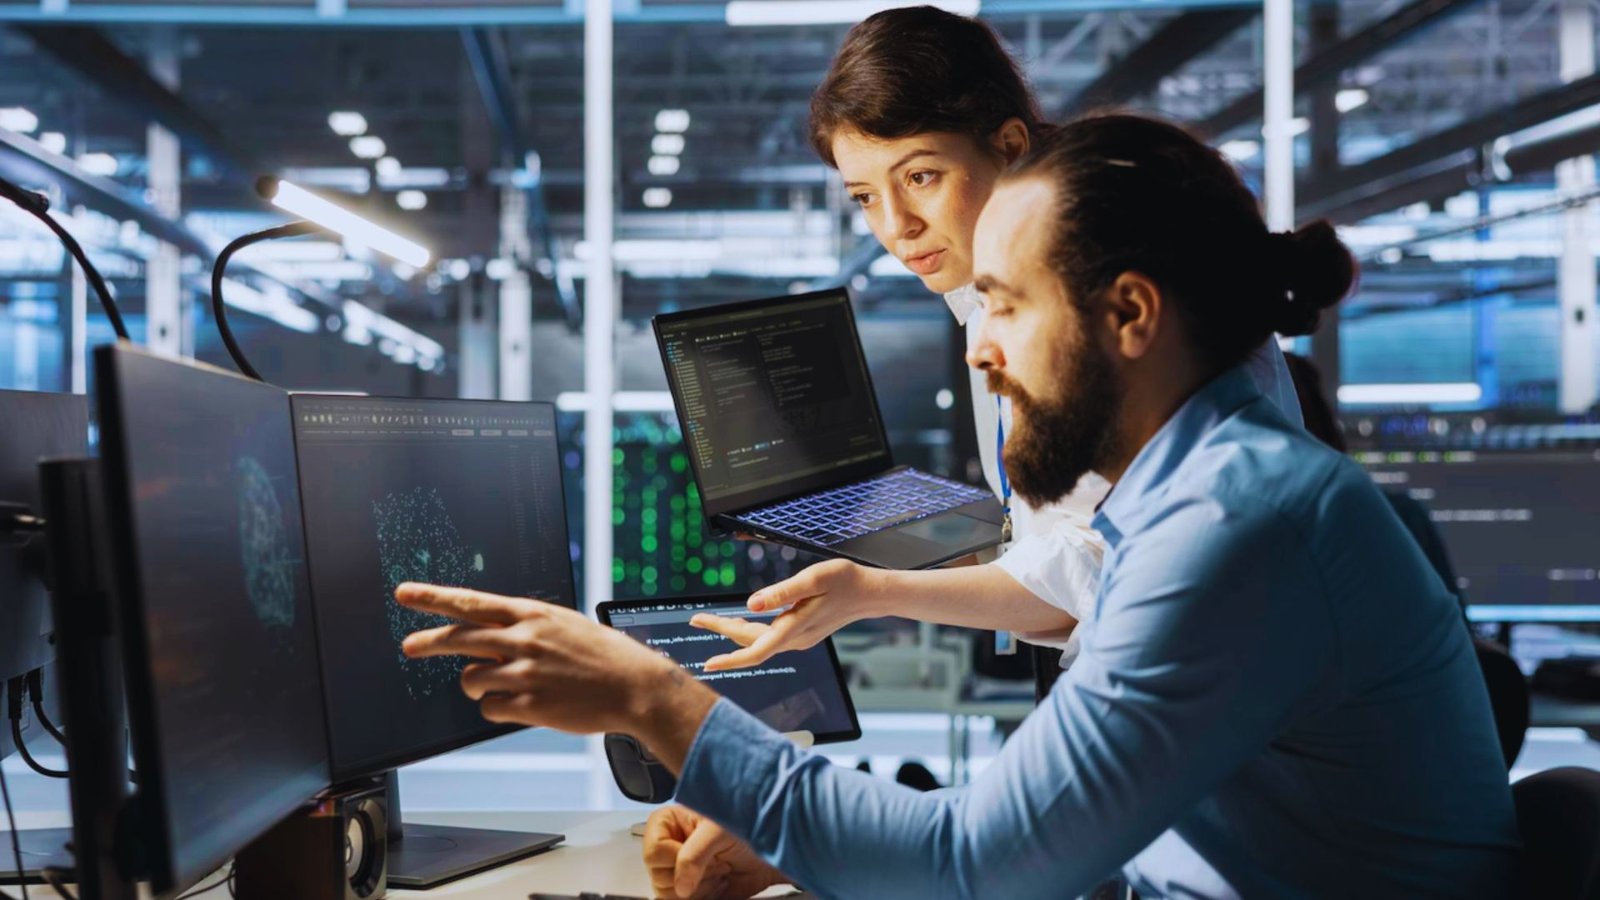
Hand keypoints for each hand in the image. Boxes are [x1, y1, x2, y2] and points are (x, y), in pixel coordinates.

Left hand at [397, 583, 717, 765]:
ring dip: (479, 684)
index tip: (405, 594)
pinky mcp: (529, 705)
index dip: (434, 598)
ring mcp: (525, 673)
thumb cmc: (602, 655)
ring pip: (472, 680)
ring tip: (505, 684)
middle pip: (459, 639)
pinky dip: (499, 707)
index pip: (471, 603)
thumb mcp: (562, 624)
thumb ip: (524, 627)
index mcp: (532, 614)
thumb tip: (487, 639)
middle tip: (410, 646)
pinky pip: (491, 708)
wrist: (635, 686)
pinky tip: (523, 703)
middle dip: (428, 643)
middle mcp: (524, 639)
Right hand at [643, 806, 784, 899]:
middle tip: (715, 864)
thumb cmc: (748, 820)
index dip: (674, 859)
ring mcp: (683, 871)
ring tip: (720, 873)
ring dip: (699, 890)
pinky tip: (722, 885)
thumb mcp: (719, 830)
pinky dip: (706, 899)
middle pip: (658, 879)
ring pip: (671, 896)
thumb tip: (680, 887)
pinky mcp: (697, 890)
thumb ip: (694, 855)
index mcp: (668, 823)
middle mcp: (672, 847)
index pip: (653, 852)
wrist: (777, 844)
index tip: (698, 856)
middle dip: (689, 878)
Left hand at [691, 559, 885, 671]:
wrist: (870, 593)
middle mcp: (795, 640)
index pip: (755, 651)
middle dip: (722, 632)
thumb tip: (750, 604)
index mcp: (794, 629)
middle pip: (751, 643)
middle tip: (695, 619)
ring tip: (710, 620)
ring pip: (759, 641)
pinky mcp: (802, 634)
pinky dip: (751, 631)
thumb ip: (781, 592)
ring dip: (734, 632)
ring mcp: (799, 639)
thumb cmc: (844, 581)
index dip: (730, 659)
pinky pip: (769, 637)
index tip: (707, 663)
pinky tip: (742, 620)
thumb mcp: (812, 578)